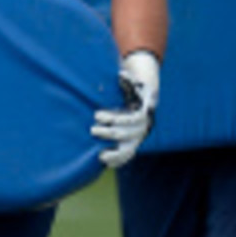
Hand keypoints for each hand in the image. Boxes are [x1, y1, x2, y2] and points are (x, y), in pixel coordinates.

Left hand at [92, 50, 159, 167]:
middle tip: (92, 129)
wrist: (143, 104)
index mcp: (142, 112)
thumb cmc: (132, 91)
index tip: (96, 115)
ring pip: (129, 150)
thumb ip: (127, 80)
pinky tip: (106, 163)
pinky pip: (127, 157)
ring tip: (100, 154)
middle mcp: (142, 127)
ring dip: (114, 153)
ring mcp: (138, 138)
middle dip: (108, 133)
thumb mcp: (131, 84)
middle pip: (125, 134)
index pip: (130, 119)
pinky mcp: (133, 145)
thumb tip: (122, 73)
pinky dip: (118, 161)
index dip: (113, 118)